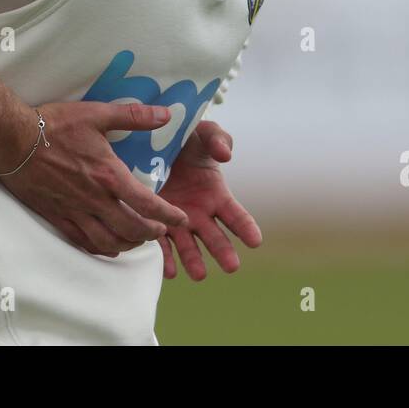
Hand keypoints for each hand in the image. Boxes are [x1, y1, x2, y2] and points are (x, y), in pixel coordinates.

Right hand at [0, 101, 189, 257]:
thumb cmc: (55, 124)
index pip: (147, 204)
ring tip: (137, 240)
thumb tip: (166, 115)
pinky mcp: (56, 216)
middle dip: (151, 234)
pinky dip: (100, 248)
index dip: (168, 216)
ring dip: (128, 244)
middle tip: (161, 232)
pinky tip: (107, 246)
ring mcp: (74, 211)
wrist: (13, 139)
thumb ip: (134, 116)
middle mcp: (95, 199)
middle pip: (131, 229)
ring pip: (108, 241)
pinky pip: (82, 241)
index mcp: (109, 176)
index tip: (180, 219)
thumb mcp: (97, 113)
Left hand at [156, 119, 261, 279]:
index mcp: (217, 195)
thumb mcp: (205, 133)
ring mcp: (177, 220)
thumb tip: (226, 156)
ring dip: (194, 260)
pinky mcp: (155, 222)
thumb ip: (220, 140)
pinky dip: (165, 258)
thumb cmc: (187, 137)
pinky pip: (161, 244)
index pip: (236, 216)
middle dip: (223, 251)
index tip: (255, 241)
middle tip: (231, 266)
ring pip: (189, 245)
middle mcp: (199, 213)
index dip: (247, 228)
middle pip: (215, 237)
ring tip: (198, 274)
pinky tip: (169, 270)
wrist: (153, 140)